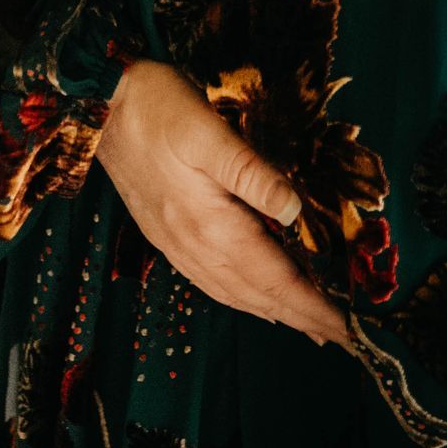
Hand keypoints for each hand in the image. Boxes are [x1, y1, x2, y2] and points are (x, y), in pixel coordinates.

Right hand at [95, 57, 351, 347]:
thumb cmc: (160, 108)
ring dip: (273, 313)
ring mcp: (177, 245)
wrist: (100, 108)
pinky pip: (213, 283)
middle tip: (342, 339)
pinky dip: (242, 299)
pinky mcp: (167, 236)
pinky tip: (252, 298)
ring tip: (307, 326)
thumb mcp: (210, 131)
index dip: (312, 307)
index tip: (346, 330)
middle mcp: (194, 247)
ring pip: (235, 294)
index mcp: (211, 227)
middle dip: (302, 318)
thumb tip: (295, 211)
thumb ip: (253, 174)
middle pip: (258, 296)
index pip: (274, 280)